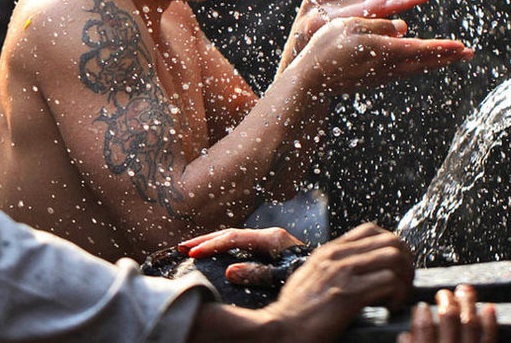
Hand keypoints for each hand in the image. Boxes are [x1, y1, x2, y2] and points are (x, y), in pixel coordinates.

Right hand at [177, 227, 303, 285]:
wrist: (329, 275)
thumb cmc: (310, 276)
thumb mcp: (284, 275)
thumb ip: (258, 273)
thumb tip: (230, 270)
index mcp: (272, 238)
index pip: (234, 237)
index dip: (211, 244)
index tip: (191, 252)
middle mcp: (270, 236)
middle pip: (231, 233)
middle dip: (206, 239)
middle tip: (182, 246)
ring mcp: (270, 242)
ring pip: (235, 238)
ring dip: (213, 242)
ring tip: (192, 248)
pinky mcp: (270, 250)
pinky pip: (242, 245)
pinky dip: (224, 247)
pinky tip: (215, 255)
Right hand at [260, 223, 415, 342]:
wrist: (279, 330)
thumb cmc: (293, 311)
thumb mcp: (310, 276)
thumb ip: (331, 265)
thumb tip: (353, 265)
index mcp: (330, 251)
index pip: (371, 230)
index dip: (392, 245)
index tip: (395, 265)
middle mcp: (338, 256)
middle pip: (390, 240)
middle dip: (406, 261)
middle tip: (404, 282)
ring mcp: (343, 273)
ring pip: (394, 257)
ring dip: (405, 277)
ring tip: (399, 295)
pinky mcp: (348, 294)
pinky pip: (388, 281)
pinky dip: (398, 294)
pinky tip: (390, 307)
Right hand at [300, 17, 472, 94]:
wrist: (312, 80)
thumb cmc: (328, 48)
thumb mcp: (352, 26)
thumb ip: (379, 25)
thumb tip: (403, 27)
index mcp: (385, 51)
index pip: (422, 50)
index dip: (443, 48)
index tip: (462, 46)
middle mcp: (389, 67)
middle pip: (426, 63)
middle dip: (448, 57)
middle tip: (469, 53)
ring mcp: (384, 76)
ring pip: (418, 69)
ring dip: (438, 63)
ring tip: (453, 57)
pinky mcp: (377, 79)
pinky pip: (406, 72)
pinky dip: (421, 66)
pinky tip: (423, 63)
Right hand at [399, 285, 497, 342]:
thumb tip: (405, 335)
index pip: (424, 328)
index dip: (422, 314)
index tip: (422, 307)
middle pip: (449, 318)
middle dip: (446, 300)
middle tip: (443, 294)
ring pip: (470, 323)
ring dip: (468, 303)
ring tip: (464, 291)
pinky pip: (489, 338)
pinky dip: (490, 321)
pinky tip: (489, 308)